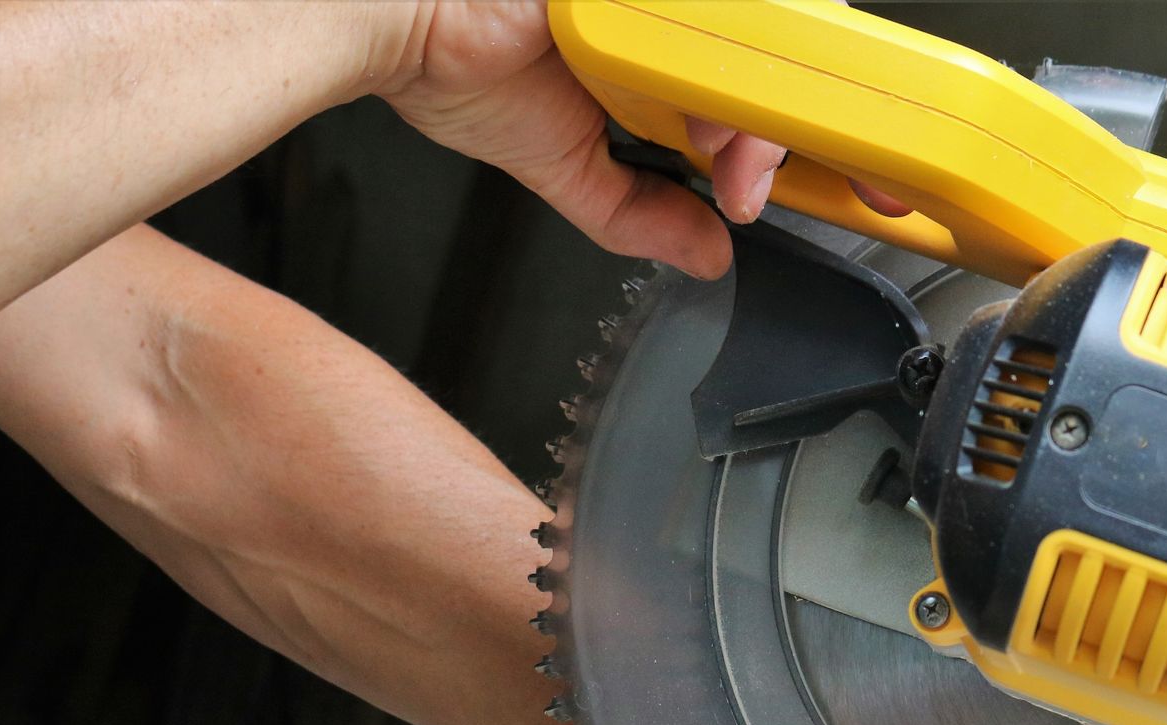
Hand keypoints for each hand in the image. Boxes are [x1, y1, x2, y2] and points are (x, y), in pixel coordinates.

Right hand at [373, 1, 780, 278]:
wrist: (402, 25)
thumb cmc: (458, 64)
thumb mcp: (569, 167)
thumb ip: (639, 213)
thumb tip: (705, 256)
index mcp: (647, 59)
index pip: (732, 99)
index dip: (758, 147)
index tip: (746, 191)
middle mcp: (655, 20)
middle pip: (752, 69)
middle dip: (765, 134)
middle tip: (740, 181)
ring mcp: (649, 0)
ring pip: (737, 35)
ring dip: (745, 97)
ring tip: (715, 141)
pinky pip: (697, 12)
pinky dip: (713, 44)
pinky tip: (704, 84)